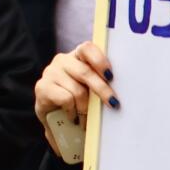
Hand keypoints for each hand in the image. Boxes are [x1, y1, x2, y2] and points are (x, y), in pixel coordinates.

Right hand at [35, 42, 116, 157]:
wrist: (53, 118)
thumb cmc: (78, 102)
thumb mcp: (91, 90)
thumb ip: (102, 83)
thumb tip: (127, 92)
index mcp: (77, 56)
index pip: (87, 48)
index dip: (100, 60)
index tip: (111, 76)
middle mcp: (62, 60)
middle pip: (85, 72)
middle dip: (102, 90)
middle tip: (113, 104)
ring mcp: (50, 73)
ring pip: (77, 90)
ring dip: (86, 109)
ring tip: (87, 120)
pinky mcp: (42, 87)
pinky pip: (65, 99)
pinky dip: (72, 112)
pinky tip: (73, 118)